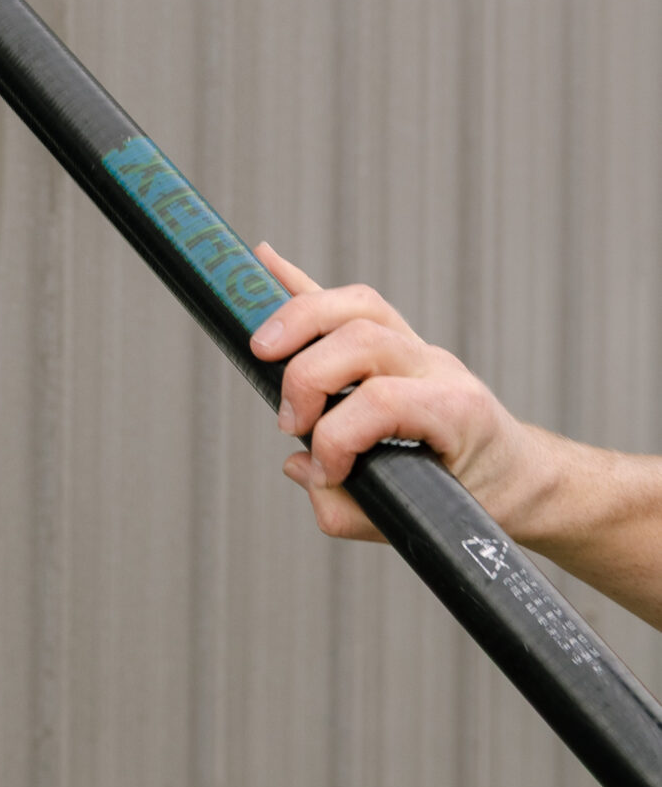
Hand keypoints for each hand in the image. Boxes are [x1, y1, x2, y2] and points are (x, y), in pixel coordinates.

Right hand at [247, 243, 559, 544]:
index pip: (383, 401)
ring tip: (262, 347)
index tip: (324, 471)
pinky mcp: (399, 343)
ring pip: (358, 305)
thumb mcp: (431, 523)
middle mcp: (439, 367)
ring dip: (301, 318)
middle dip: (309, 376)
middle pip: (363, 337)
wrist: (525, 476)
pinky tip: (267, 263)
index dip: (336, 437)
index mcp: (457, 410)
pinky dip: (306, 285)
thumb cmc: (485, 498)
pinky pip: (352, 304)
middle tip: (288, 423)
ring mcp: (419, 349)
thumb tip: (302, 472)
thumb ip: (357, 511)